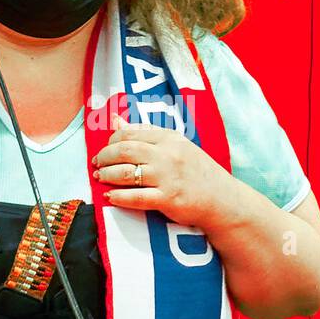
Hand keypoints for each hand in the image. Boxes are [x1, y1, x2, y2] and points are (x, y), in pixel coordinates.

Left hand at [91, 119, 235, 228]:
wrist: (222, 199)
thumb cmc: (197, 171)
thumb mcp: (175, 145)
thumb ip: (145, 133)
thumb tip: (116, 120)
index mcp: (168, 137)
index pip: (129, 133)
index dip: (110, 142)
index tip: (104, 151)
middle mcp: (167, 154)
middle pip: (123, 151)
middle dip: (104, 158)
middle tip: (97, 165)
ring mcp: (168, 176)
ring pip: (126, 172)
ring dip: (107, 176)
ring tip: (100, 178)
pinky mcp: (168, 198)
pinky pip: (136, 197)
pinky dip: (119, 197)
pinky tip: (110, 197)